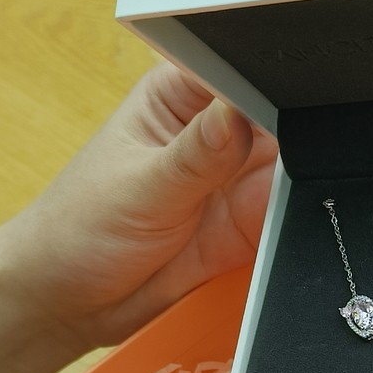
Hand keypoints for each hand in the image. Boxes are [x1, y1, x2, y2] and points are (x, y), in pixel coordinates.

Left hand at [0, 63, 276, 372]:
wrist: (74, 301)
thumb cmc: (80, 228)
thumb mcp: (140, 187)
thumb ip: (195, 154)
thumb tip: (238, 115)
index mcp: (182, 97)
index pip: (242, 71)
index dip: (270, 83)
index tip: (281, 111)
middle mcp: (218, 133)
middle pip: (280, 118)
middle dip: (293, 138)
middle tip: (282, 164)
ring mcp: (236, 180)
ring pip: (295, 169)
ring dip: (297, 184)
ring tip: (274, 202)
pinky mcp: (249, 225)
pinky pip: (291, 218)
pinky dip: (296, 224)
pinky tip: (284, 229)